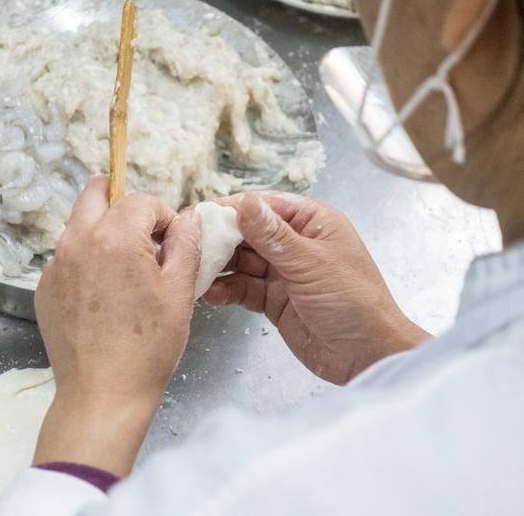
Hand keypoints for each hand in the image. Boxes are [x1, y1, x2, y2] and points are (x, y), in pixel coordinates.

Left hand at [33, 176, 199, 475]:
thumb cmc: (148, 346)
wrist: (102, 393)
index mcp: (114, 236)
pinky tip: (103, 298)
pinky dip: (86, 263)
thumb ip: (186, 242)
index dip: (163, 216)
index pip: (141, 200)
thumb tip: (186, 219)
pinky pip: (66, 259)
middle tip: (141, 229)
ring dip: (102, 233)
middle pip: (95, 193)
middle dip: (121, 202)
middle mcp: (76, 241)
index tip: (172, 241)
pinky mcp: (44, 288)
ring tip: (125, 272)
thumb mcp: (180, 290)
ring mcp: (54, 265)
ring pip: (78, 227)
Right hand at [206, 191, 428, 384]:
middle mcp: (296, 244)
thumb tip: (244, 203)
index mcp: (312, 223)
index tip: (201, 213)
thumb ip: (273, 235)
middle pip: (248, 233)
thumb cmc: (354, 302)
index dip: (231, 209)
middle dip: (221, 239)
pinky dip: (227, 289)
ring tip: (196, 270)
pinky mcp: (274, 300)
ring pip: (242, 262)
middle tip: (191, 244)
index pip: (264, 206)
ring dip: (220, 266)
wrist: (367, 356)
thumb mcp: (310, 263)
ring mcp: (284, 273)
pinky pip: (244, 288)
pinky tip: (211, 293)